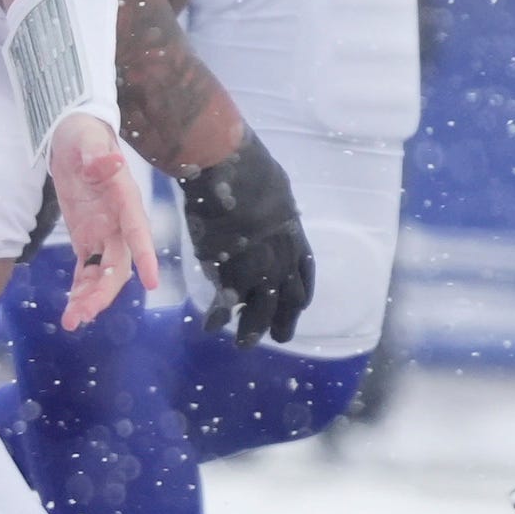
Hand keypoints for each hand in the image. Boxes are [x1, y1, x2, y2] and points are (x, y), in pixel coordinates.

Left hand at [47, 112, 159, 328]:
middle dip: (103, 291)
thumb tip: (111, 162)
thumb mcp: (87, 141)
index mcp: (124, 199)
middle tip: (83, 314)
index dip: (145, 255)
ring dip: (91, 297)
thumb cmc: (84, 136)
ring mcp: (103, 232)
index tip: (152, 282)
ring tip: (72, 321)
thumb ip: (97, 156)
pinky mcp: (87, 238)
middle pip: (118, 263)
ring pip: (103, 273)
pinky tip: (72, 310)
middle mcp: (119, 222)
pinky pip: (87, 269)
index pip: (137, 230)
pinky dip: (81, 289)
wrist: (73, 136)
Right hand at [178, 130, 314, 345]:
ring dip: (252, 331)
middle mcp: (283, 261)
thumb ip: (273, 207)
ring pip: (261, 313)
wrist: (228, 173)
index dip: (300, 293)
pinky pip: (225, 307)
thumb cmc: (248, 170)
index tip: (298, 305)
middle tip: (279, 337)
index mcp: (294, 238)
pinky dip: (217, 318)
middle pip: (290, 301)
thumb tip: (270, 203)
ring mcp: (258, 272)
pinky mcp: (231, 277)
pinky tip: (209, 326)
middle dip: (285, 322)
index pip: (305, 274)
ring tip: (243, 343)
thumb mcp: (274, 189)